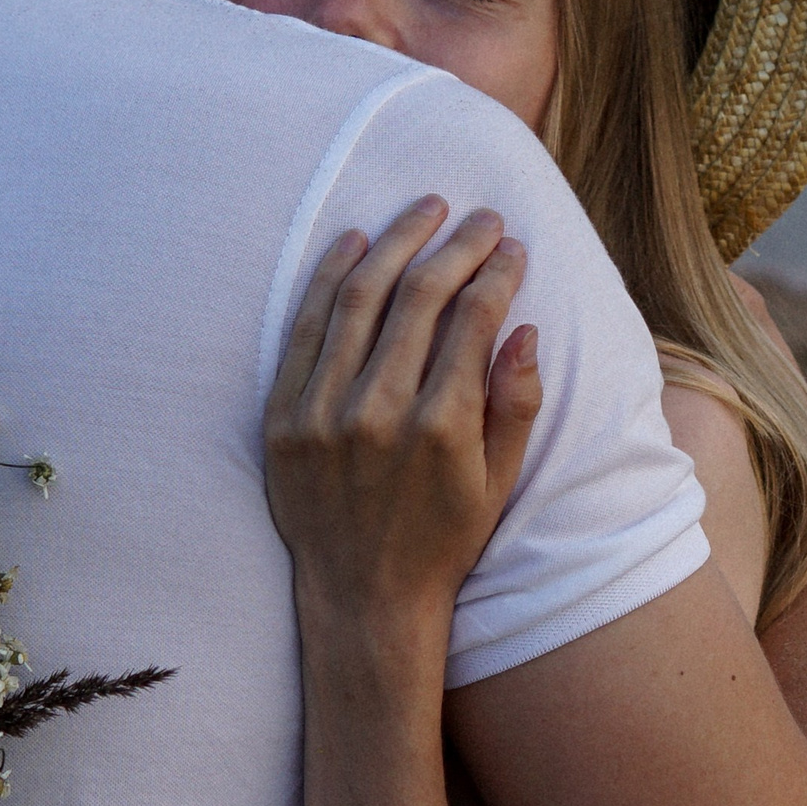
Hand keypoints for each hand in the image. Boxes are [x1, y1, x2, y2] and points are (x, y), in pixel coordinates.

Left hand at [264, 196, 543, 627]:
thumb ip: (517, 403)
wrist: (361, 597)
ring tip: (426, 208)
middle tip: (482, 216)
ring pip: (360, 298)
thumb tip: (525, 330)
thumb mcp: (500, 481)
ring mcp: (322, 414)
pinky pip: (304, 330)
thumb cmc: (443, 538)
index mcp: (441, 428)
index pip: (474, 320)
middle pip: (421, 297)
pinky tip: (354, 242)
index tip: (514, 247)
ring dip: (397, 242)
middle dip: (458, 245)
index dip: (498, 274)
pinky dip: (327, 277)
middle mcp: (378, 413)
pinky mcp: (282, 419)